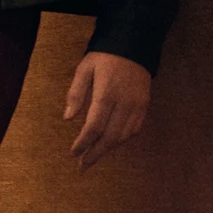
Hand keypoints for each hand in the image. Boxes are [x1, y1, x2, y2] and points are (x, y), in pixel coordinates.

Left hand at [63, 51, 151, 170]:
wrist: (134, 45)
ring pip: (123, 136)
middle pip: (110, 137)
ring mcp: (137, 106)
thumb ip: (75, 93)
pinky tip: (110, 144)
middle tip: (82, 166)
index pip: (94, 126)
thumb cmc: (105, 57)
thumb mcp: (84, 68)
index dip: (83, 143)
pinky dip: (121, 141)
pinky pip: (134, 130)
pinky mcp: (144, 106)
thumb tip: (68, 119)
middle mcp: (124, 103)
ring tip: (93, 157)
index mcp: (107, 93)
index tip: (73, 153)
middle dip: (95, 153)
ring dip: (107, 150)